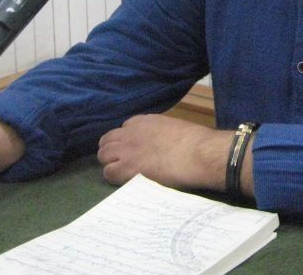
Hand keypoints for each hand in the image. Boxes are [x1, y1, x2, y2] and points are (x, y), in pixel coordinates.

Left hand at [97, 114, 232, 192]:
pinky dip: (114, 177)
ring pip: (103, 154)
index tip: (135, 149)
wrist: (198, 153)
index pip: (125, 128)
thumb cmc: (195, 142)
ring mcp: (127, 149)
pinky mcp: (127, 168)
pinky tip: (125, 182)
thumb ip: (162, 133)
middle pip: (108, 139)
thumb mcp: (175, 128)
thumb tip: (164, 144)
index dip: (128, 140)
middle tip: (124, 163)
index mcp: (145, 121)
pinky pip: (108, 172)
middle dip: (113, 150)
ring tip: (122, 173)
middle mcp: (132, 132)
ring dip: (110, 162)